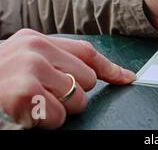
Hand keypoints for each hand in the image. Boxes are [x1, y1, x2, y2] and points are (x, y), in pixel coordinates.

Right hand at [0, 29, 134, 128]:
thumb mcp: (27, 56)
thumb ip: (63, 60)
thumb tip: (116, 74)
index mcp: (39, 39)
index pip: (87, 52)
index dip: (110, 69)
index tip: (128, 79)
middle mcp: (37, 49)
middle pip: (86, 80)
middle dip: (72, 94)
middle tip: (47, 95)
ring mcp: (30, 69)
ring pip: (77, 100)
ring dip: (60, 111)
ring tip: (37, 104)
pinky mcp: (24, 93)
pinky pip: (57, 117)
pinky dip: (47, 122)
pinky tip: (30, 114)